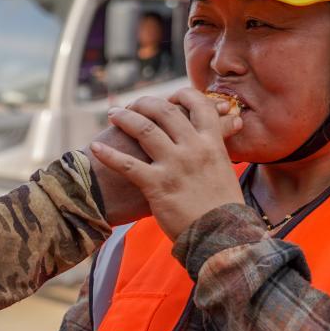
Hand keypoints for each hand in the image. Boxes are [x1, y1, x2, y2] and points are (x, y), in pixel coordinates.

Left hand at [90, 88, 243, 239]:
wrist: (222, 236)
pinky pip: (127, 165)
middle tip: (132, 104)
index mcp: (212, 143)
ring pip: (143, 129)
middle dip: (144, 103)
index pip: (198, 104)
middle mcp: (193, 149)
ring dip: (124, 118)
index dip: (181, 94)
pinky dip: (109, 154)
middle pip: (165, 111)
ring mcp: (174, 166)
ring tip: (113, 114)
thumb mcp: (227, 166)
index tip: (170, 96)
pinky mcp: (157, 185)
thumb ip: (222, 142)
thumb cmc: (224, 205)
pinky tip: (97, 147)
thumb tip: (232, 119)